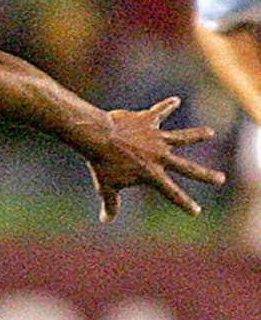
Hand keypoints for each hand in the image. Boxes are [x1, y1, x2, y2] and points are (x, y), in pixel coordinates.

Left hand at [86, 96, 224, 222]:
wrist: (98, 136)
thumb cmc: (101, 163)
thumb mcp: (106, 186)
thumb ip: (111, 204)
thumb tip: (106, 220)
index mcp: (151, 174)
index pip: (171, 193)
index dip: (184, 203)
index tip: (196, 211)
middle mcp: (159, 157)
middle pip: (188, 168)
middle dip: (206, 175)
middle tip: (221, 179)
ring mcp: (156, 138)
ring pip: (182, 137)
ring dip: (197, 135)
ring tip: (210, 133)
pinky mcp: (148, 121)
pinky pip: (160, 111)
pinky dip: (167, 106)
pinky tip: (175, 100)